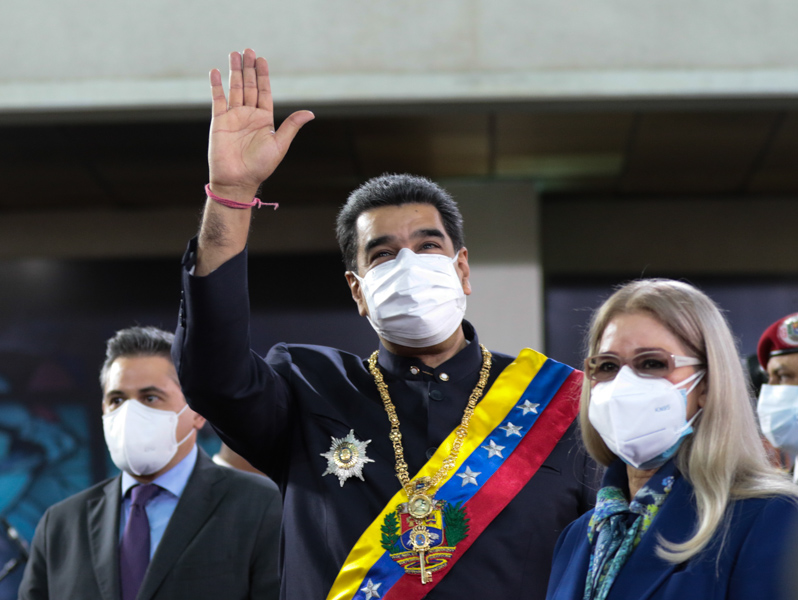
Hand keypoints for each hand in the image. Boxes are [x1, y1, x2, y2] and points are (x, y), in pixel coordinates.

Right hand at [207, 49, 313, 199]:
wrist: (238, 180)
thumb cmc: (260, 167)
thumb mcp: (280, 144)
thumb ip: (291, 126)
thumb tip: (310, 113)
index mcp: (264, 119)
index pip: (264, 92)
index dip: (263, 75)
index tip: (261, 59)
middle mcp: (249, 115)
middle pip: (249, 86)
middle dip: (248, 68)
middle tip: (248, 50)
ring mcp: (233, 117)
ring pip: (234, 89)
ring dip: (234, 72)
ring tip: (234, 53)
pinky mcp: (219, 121)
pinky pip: (217, 99)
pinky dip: (217, 86)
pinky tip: (217, 72)